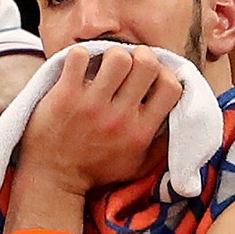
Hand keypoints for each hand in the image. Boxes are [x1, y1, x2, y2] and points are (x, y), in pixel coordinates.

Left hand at [16, 45, 182, 198]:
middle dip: (140, 56)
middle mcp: (119, 118)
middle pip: (146, 63)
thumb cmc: (97, 171)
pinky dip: (79, 56)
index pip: (171, 87)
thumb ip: (162, 145)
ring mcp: (91, 106)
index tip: (150, 76)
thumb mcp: (137, 166)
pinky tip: (78, 68)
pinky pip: (78, 57)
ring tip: (103, 65)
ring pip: (117, 56)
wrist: (53, 180)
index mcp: (140, 132)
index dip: (164, 73)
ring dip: (112, 54)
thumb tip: (181, 118)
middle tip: (127, 65)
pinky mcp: (64, 96)